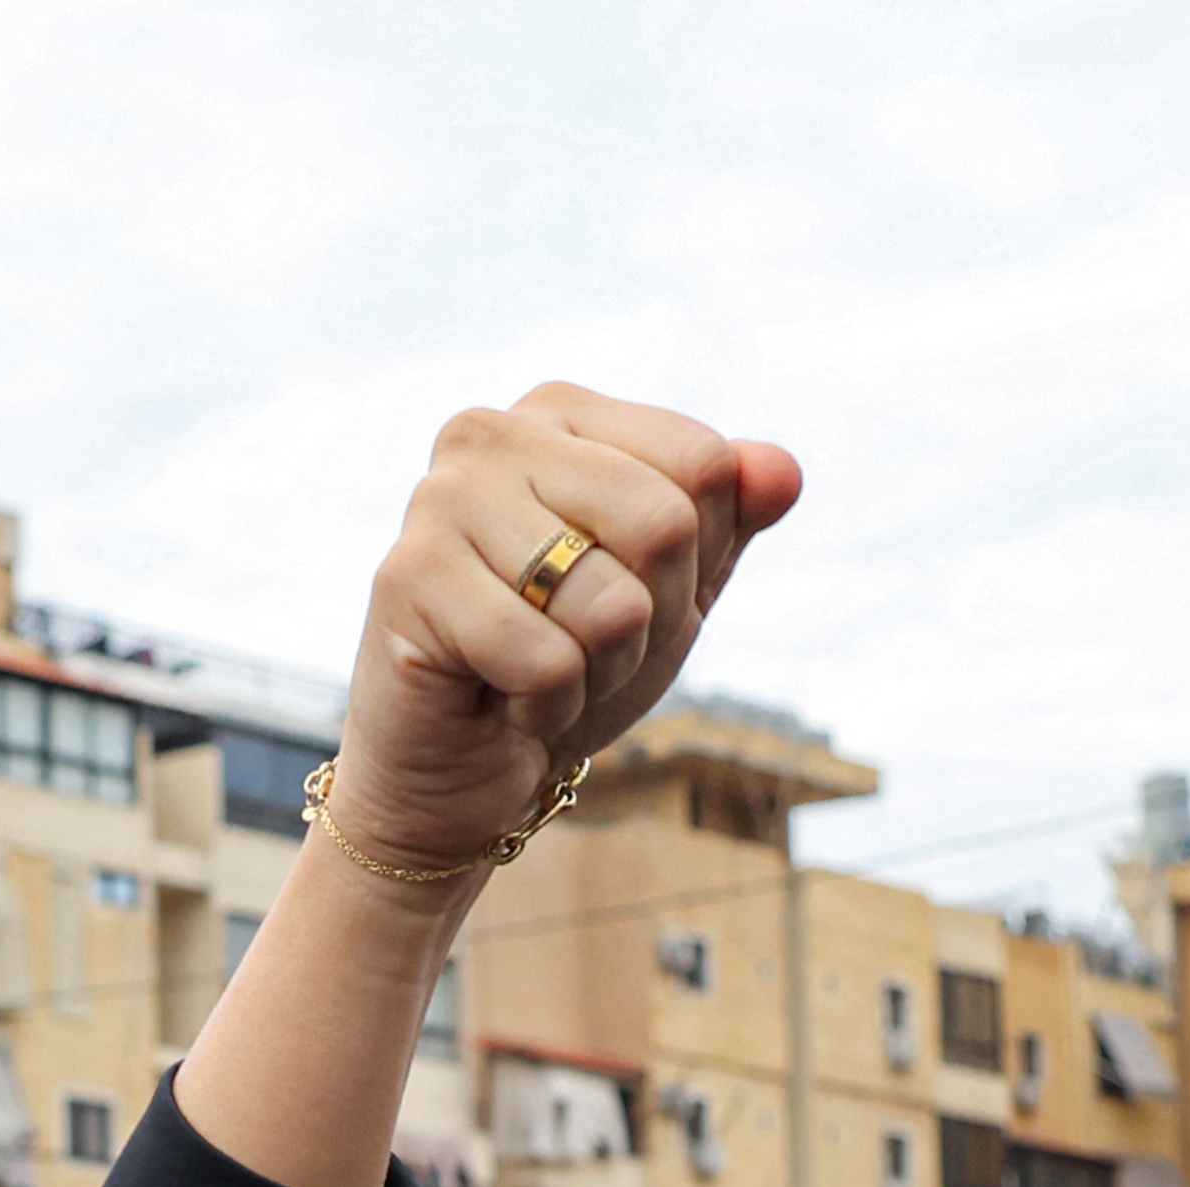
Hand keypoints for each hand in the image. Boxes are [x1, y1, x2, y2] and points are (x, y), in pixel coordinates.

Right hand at [319, 389, 800, 883]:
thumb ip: (730, 520)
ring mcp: (440, 499)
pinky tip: (501, 700)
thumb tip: (782, 473)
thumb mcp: (672, 589)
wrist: (461, 770)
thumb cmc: (567, 664)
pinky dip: (547, 707)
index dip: (696, 560)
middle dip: (650, 622)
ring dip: (598, 671)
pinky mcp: (408, 578)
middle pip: (666, 524)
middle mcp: (493, 434)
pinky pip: (547, 660)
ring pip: (612, 602)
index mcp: (562, 413)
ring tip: (542, 672)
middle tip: (586, 648)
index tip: (630, 595)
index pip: (705, 464)